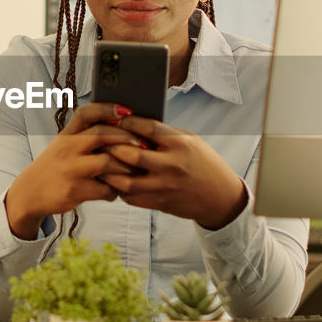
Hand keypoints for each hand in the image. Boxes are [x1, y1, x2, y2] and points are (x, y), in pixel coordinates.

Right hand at [4, 102, 145, 238]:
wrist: (30, 193)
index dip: (108, 109)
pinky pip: (104, 189)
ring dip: (125, 167)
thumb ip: (86, 135)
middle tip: (143, 146)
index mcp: (66, 135)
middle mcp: (66, 148)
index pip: (86, 113)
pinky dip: (114, 191)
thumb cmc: (56, 166)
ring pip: (107, 162)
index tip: (127, 110)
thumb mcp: (64, 145)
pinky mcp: (74, 191)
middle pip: (102, 135)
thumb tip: (121, 125)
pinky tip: (115, 191)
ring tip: (133, 171)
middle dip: (127, 139)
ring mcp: (70, 169)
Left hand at [100, 116, 247, 229]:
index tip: (116, 118)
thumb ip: (165, 134)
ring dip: (110, 171)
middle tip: (102, 141)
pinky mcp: (160, 203)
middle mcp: (171, 166)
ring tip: (102, 162)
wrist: (219, 197)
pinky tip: (114, 179)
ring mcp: (165, 187)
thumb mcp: (190, 141)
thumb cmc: (203, 163)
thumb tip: (134, 124)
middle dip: (113, 146)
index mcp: (180, 145)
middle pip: (132, 155)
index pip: (148, 129)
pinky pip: (131, 198)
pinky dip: (119, 188)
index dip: (128, 122)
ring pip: (126, 181)